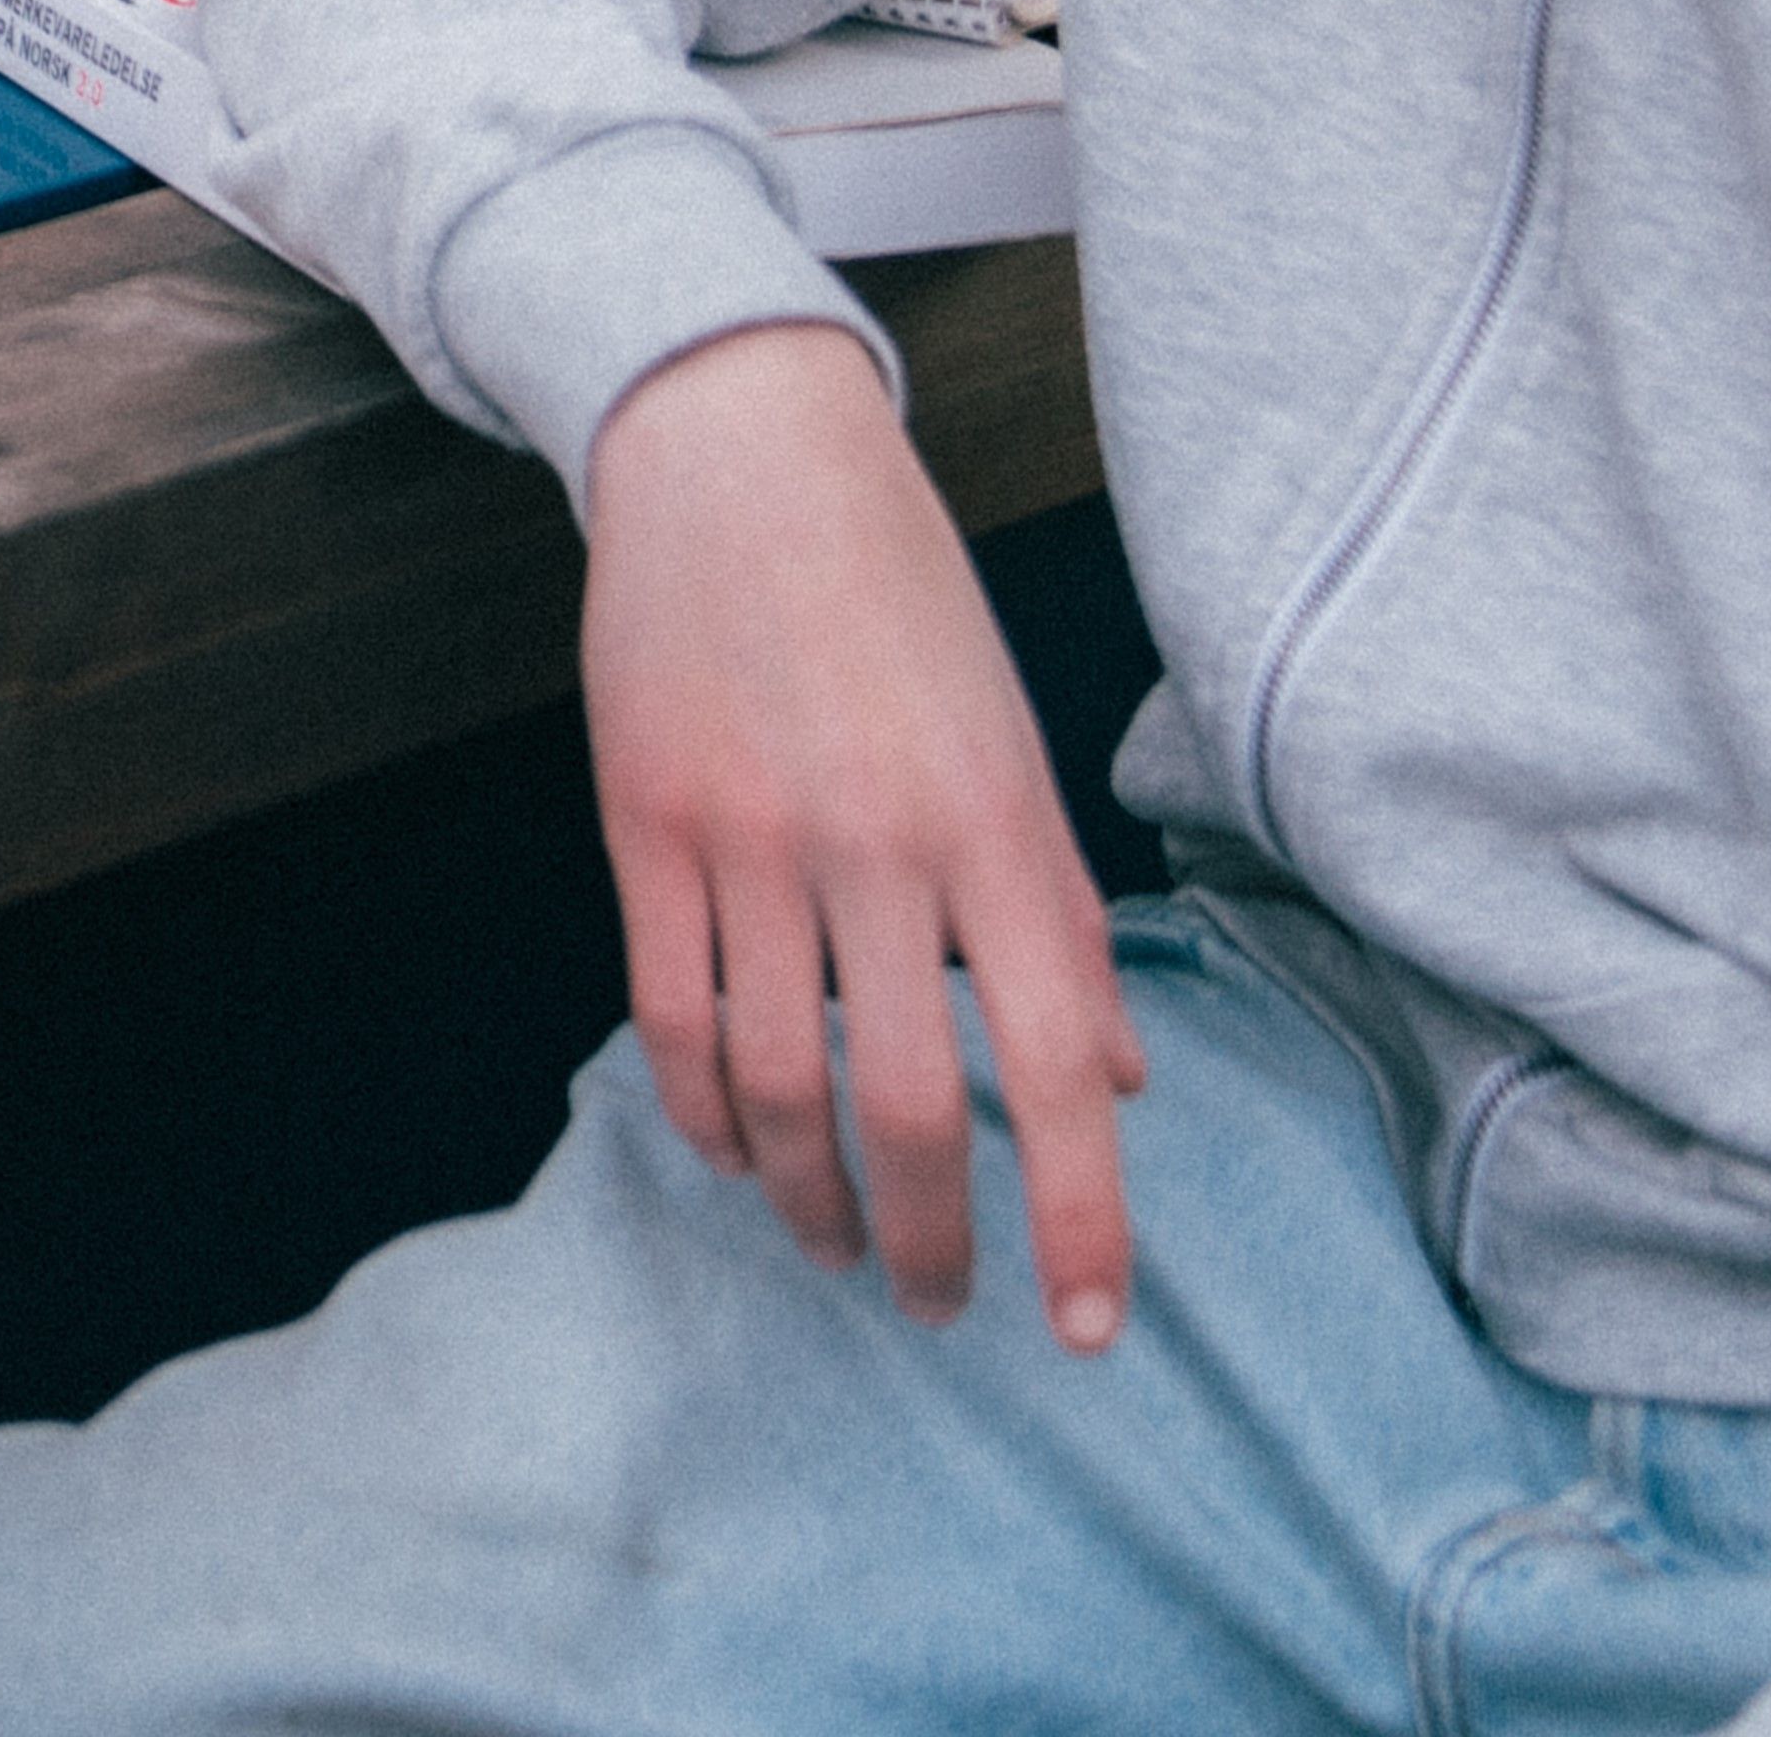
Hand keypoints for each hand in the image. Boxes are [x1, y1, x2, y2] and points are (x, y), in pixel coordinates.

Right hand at [583, 321, 1141, 1344]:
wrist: (738, 445)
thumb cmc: (897, 589)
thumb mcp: (1008, 734)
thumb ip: (1060, 911)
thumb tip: (1123, 1073)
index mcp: (994, 818)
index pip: (1062, 1061)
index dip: (1085, 1214)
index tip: (1089, 1326)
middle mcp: (880, 838)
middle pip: (912, 1106)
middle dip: (930, 1241)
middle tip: (937, 1304)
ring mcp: (751, 832)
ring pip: (779, 1084)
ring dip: (810, 1199)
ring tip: (835, 1241)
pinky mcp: (647, 819)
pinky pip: (670, 1013)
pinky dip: (704, 1113)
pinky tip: (733, 1149)